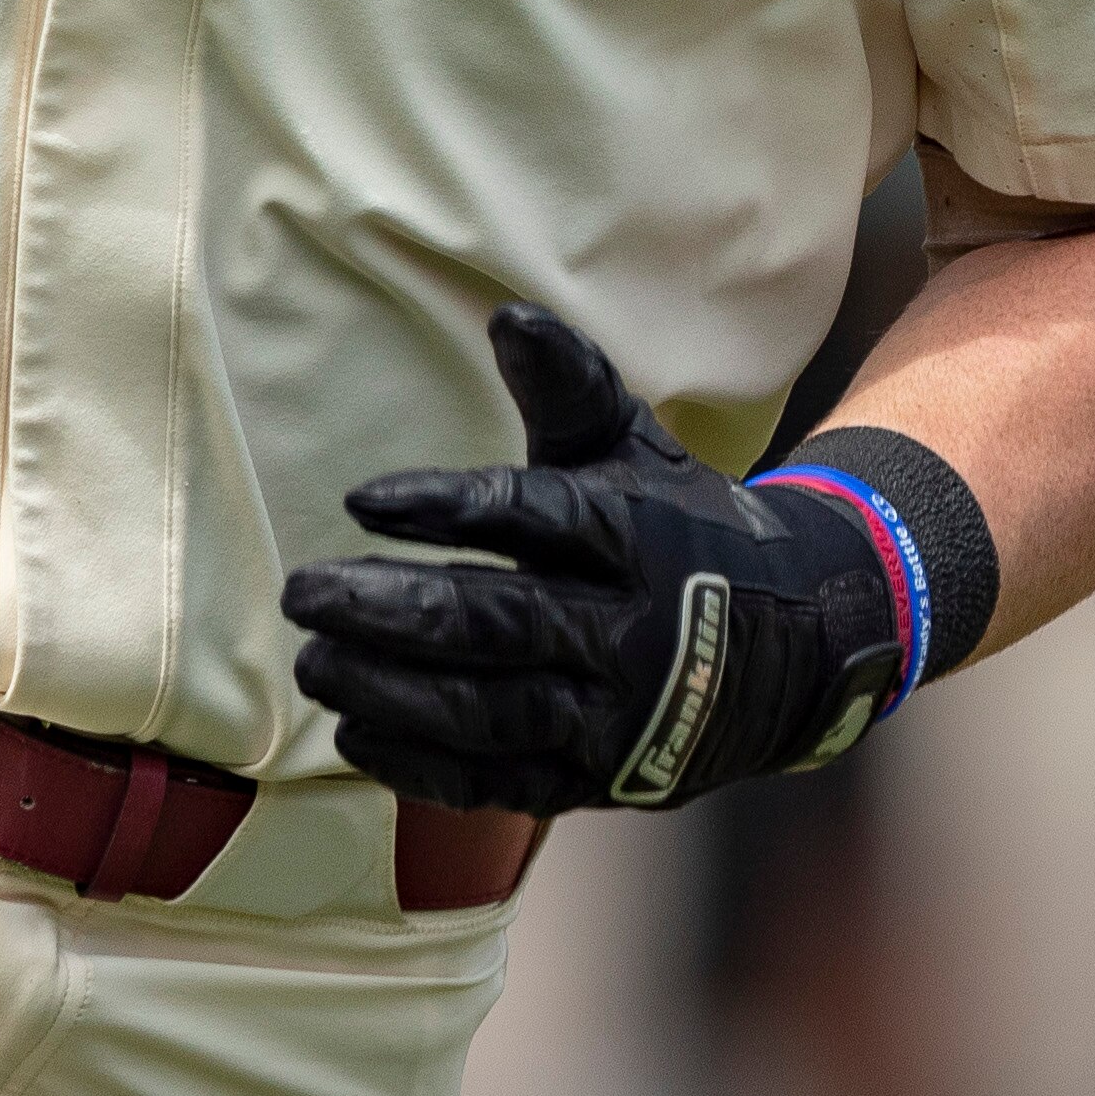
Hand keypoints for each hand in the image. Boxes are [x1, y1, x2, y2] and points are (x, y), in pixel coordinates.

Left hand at [283, 304, 901, 817]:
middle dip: (391, 611)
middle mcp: (628, 629)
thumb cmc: (681, 527)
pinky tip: (354, 731)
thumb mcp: (635, 446)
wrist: (793, 646)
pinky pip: (499, 780)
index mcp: (635, 534)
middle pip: (498, 623)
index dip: (447, 508)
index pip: (534, 517)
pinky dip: (422, 764)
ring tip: (313, 660)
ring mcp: (613, 716)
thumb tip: (507, 314)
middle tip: (302, 593)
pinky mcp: (597, 780)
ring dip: (390, 689)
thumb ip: (567, 384)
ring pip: (489, 709)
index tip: (361, 500)